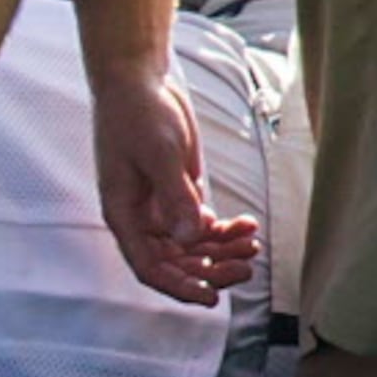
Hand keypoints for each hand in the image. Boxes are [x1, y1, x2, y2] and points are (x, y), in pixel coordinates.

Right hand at [91, 70, 258, 306]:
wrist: (138, 80)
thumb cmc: (137, 112)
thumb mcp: (160, 153)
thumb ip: (175, 197)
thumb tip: (188, 239)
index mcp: (124, 212)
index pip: (148, 266)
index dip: (179, 286)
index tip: (212, 296)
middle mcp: (142, 216)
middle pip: (176, 262)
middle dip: (212, 268)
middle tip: (246, 265)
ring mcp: (161, 206)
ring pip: (194, 246)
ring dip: (223, 249)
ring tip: (251, 241)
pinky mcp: (178, 193)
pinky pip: (203, 225)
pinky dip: (225, 229)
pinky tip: (247, 223)